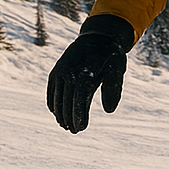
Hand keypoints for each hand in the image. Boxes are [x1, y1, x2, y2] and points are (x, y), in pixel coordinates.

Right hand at [47, 15, 133, 132]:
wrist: (96, 37)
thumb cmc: (110, 56)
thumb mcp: (117, 70)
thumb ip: (113, 90)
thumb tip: (109, 110)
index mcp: (85, 74)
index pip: (79, 100)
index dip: (79, 116)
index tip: (82, 128)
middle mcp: (69, 73)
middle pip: (66, 102)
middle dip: (70, 119)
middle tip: (75, 131)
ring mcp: (60, 72)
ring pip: (57, 98)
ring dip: (60, 114)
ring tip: (66, 126)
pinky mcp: (55, 72)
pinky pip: (51, 91)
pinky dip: (53, 103)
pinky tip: (57, 113)